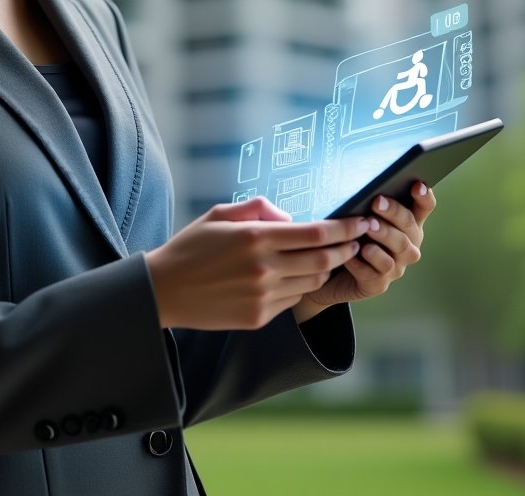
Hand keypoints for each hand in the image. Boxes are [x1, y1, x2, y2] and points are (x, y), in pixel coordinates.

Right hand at [145, 196, 370, 330]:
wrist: (164, 291)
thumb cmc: (191, 247)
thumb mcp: (219, 214)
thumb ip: (258, 208)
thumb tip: (290, 218)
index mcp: (254, 237)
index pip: (315, 234)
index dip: (344, 228)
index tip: (360, 222)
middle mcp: (263, 268)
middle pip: (323, 260)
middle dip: (346, 249)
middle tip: (357, 240)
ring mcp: (263, 296)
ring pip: (312, 281)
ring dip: (325, 268)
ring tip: (328, 256)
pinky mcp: (259, 317)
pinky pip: (293, 299)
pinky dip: (301, 285)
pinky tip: (295, 275)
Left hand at [293, 182, 436, 321]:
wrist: (328, 272)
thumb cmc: (347, 236)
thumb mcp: (356, 216)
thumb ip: (365, 204)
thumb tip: (361, 184)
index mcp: (405, 225)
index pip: (423, 208)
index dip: (424, 197)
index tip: (417, 185)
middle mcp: (406, 246)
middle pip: (410, 227)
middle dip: (394, 212)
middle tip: (377, 202)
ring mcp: (395, 267)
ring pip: (399, 249)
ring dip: (384, 235)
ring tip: (367, 226)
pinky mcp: (377, 284)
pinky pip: (375, 273)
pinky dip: (361, 262)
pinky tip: (349, 253)